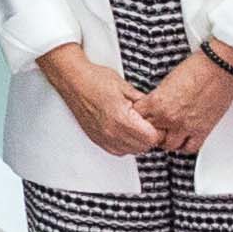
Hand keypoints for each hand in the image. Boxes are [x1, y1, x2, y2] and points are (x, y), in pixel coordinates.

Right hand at [41, 47, 161, 158]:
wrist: (73, 81)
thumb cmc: (95, 80)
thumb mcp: (125, 86)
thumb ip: (143, 102)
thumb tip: (156, 110)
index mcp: (121, 118)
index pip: (151, 138)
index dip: (158, 130)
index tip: (158, 122)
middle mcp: (112, 132)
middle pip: (143, 147)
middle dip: (150, 136)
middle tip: (149, 122)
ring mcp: (103, 138)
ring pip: (132, 151)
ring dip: (138, 142)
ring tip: (137, 126)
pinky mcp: (97, 139)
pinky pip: (118, 151)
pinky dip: (126, 144)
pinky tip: (125, 131)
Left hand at [133, 53, 232, 149]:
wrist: (219, 69)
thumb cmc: (197, 68)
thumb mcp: (167, 80)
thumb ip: (158, 97)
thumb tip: (154, 105)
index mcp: (157, 102)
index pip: (137, 117)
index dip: (138, 116)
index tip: (141, 116)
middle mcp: (169, 117)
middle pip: (150, 134)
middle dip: (150, 130)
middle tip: (153, 127)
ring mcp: (185, 126)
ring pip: (168, 145)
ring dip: (166, 140)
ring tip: (167, 134)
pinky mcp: (201, 131)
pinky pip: (189, 148)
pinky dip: (185, 146)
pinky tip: (183, 140)